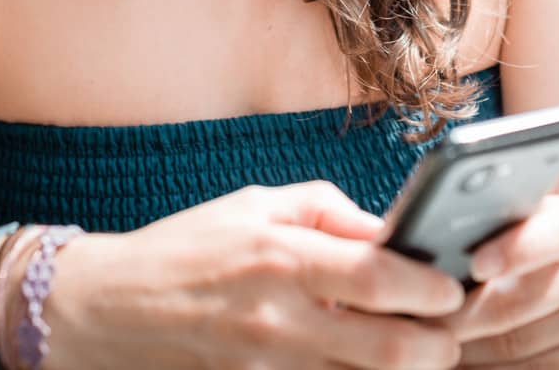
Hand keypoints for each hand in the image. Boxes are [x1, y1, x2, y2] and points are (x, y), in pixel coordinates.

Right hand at [45, 180, 467, 369]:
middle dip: (436, 347)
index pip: (377, 278)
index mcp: (281, 256)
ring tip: (415, 350)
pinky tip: (360, 363)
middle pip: (386, 351)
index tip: (454, 287)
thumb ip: (329, 212)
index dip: (430, 288)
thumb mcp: (256, 205)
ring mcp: (263, 367)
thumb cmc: (186, 247)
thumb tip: (391, 230)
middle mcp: (275, 318)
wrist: (104, 309)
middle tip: (450, 334)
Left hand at [436, 195, 558, 368]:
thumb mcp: (536, 222)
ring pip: (519, 351)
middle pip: (515, 307)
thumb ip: (494, 227)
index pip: (552, 233)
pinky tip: (469, 366)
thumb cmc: (557, 249)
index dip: (514, 250)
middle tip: (418, 325)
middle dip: (458, 320)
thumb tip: (422, 253)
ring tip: (431, 349)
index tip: (476, 266)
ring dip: (469, 355)